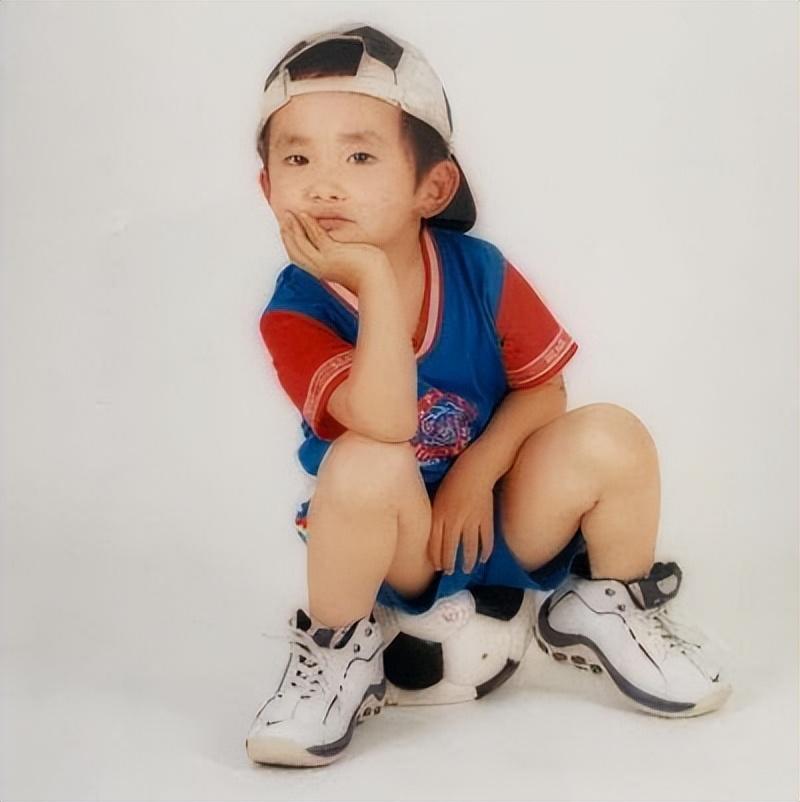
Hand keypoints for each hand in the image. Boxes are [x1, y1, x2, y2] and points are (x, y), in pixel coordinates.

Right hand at [279, 210, 389, 294]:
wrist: (375, 281)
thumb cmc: (365, 274)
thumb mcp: (345, 264)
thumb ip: (336, 258)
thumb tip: (336, 250)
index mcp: (319, 270)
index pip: (298, 256)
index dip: (290, 242)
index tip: (286, 230)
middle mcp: (318, 267)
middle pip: (295, 249)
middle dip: (287, 232)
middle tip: (283, 218)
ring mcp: (323, 261)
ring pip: (301, 242)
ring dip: (293, 226)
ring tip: (289, 213)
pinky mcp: (331, 253)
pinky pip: (315, 236)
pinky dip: (308, 224)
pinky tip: (304, 215)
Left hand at [427, 455, 495, 574]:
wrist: (475, 468)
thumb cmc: (454, 480)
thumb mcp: (438, 497)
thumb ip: (436, 515)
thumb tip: (434, 534)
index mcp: (440, 514)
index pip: (435, 543)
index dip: (436, 557)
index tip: (437, 566)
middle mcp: (454, 520)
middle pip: (450, 549)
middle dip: (449, 564)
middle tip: (449, 572)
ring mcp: (471, 520)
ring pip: (469, 548)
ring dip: (468, 561)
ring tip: (467, 569)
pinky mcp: (485, 518)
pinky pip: (485, 540)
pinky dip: (485, 551)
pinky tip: (483, 558)